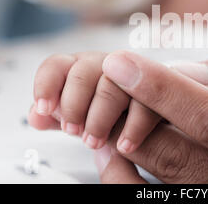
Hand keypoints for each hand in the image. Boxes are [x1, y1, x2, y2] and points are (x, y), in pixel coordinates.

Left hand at [29, 52, 160, 149]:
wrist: (171, 121)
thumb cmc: (125, 117)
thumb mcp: (88, 117)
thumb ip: (63, 115)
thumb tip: (36, 116)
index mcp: (87, 70)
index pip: (60, 64)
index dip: (48, 82)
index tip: (45, 108)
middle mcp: (111, 68)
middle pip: (85, 68)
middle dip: (73, 102)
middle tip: (73, 130)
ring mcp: (138, 78)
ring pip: (113, 81)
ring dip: (99, 115)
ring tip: (93, 141)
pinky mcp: (163, 92)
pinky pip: (147, 101)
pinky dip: (132, 125)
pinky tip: (124, 144)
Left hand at [95, 51, 207, 182]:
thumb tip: (183, 72)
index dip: (164, 91)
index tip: (121, 63)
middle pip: (186, 159)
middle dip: (138, 117)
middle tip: (108, 85)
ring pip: (169, 187)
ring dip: (128, 147)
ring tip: (110, 114)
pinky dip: (127, 182)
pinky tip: (117, 155)